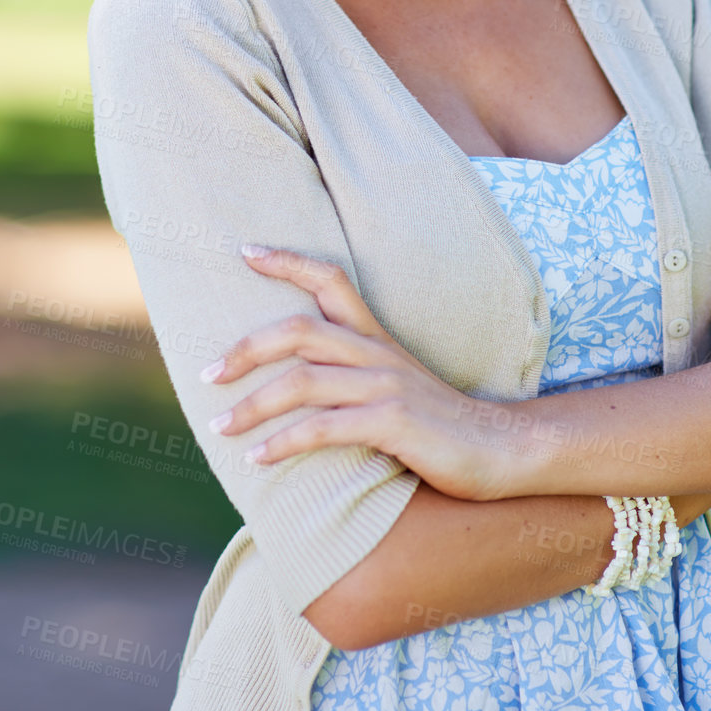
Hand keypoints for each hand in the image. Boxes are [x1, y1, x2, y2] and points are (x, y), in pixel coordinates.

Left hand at [201, 246, 529, 501]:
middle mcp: (379, 354)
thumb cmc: (444, 427)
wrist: (504, 450)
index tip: (244, 251)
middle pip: (299, 330)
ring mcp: (387, 387)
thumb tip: (297, 390)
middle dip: (245, 348)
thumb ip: (355, 380)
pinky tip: (259, 459)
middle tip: (206, 371)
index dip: (287, 261)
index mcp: (379, 339)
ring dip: (252, 406)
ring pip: (302, 382)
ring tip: (220, 427)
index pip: (331, 280)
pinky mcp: (394, 424)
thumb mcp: (399, 389)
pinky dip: (284, 443)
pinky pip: (324, 428)